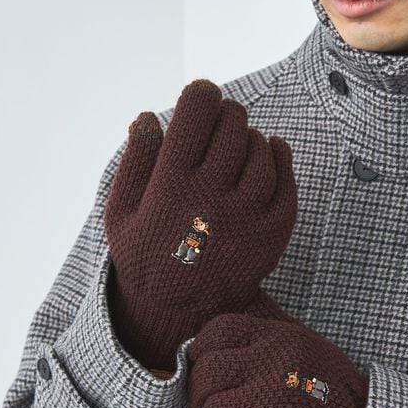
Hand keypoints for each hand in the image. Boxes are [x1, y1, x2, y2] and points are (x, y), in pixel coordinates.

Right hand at [104, 79, 296, 369]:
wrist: (181, 312)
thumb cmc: (148, 258)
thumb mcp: (121, 215)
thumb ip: (134, 164)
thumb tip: (149, 117)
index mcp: (171, 185)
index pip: (196, 113)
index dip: (201, 95)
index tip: (201, 98)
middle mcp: (213, 196)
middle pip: (232, 125)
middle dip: (226, 114)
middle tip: (221, 121)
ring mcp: (248, 215)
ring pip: (260, 150)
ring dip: (250, 136)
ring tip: (239, 144)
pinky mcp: (273, 232)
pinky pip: (286, 181)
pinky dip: (281, 157)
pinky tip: (270, 151)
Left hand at [188, 314, 368, 407]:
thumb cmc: (332, 393)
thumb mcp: (305, 349)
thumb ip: (266, 344)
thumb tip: (213, 350)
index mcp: (280, 337)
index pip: (218, 331)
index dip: (201, 351)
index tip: (202, 367)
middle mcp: (273, 361)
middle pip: (207, 372)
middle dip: (200, 395)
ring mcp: (269, 397)